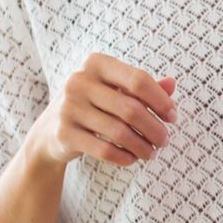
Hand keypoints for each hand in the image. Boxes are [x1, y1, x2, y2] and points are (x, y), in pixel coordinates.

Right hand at [25, 52, 176, 169]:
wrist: (49, 132)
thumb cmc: (93, 105)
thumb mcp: (115, 90)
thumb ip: (143, 87)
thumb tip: (172, 83)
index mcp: (96, 63)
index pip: (138, 79)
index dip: (161, 100)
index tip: (173, 117)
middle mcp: (79, 81)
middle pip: (131, 109)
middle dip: (155, 128)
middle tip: (165, 141)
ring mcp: (68, 107)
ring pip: (120, 132)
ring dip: (143, 146)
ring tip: (152, 153)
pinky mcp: (64, 134)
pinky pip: (104, 149)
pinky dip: (124, 157)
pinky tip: (133, 159)